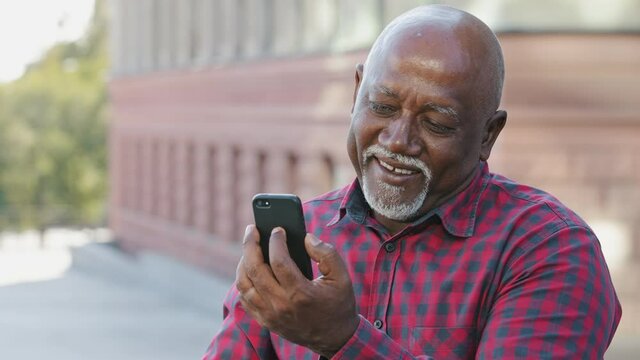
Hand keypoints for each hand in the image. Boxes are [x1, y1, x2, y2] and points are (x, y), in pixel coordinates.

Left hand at [236, 225, 358, 357]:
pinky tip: (249, 267)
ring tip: (249, 247)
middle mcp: (281, 305)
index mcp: (301, 294)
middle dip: (250, 245)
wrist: (334, 338)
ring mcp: (270, 315)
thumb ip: (326, 253)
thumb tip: (306, 238)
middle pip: (255, 270)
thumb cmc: (338, 304)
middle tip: (252, 230)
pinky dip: (243, 280)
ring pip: (244, 284)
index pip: (279, 261)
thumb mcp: (342, 277)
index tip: (278, 229)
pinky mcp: (265, 321)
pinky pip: (244, 298)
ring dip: (243, 262)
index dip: (276, 242)